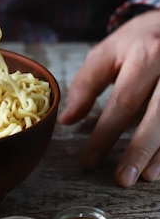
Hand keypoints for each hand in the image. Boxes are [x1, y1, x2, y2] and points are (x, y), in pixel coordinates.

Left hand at [59, 10, 159, 186]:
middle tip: (122, 179)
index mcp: (147, 54)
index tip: (90, 160)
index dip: (105, 134)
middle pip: (158, 115)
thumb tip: (68, 120)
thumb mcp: (109, 51)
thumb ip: (87, 84)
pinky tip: (159, 165)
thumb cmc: (140, 39)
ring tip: (143, 176)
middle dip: (139, 150)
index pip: (124, 101)